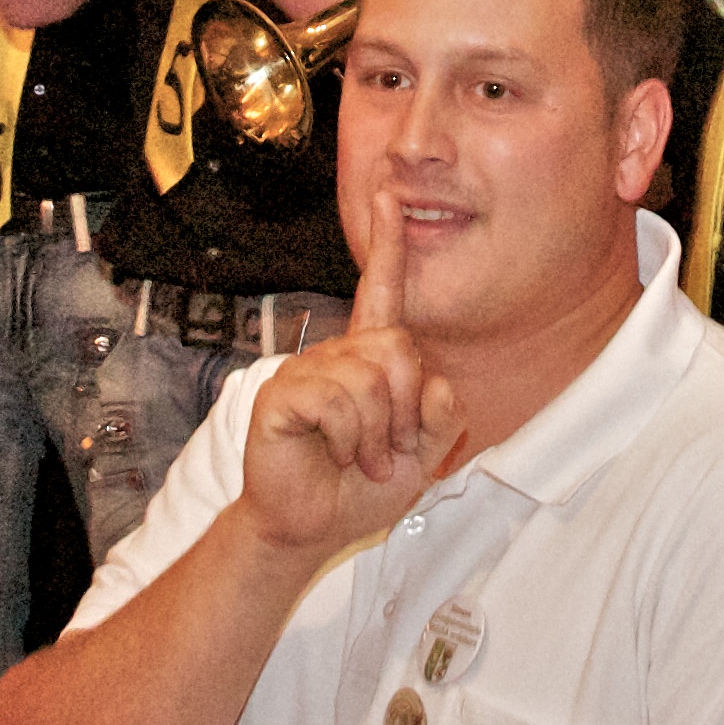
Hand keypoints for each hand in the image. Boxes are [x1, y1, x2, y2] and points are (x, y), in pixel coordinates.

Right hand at [233, 185, 460, 558]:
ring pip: (369, 380)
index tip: (388, 197)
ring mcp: (306, 371)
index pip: (381, 291)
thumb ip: (441, 415)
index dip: (387, 245)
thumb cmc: (359, 488)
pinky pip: (336, 401)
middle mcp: (337, 355)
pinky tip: (334, 453)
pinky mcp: (282, 394)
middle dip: (404, 409)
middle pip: (396, 348)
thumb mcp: (422, 454)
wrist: (311, 527)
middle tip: (386, 449)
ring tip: (359, 457)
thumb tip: (434, 382)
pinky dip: (349, 439)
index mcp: (368, 359)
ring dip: (376, 434)